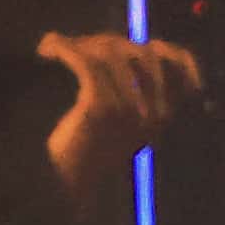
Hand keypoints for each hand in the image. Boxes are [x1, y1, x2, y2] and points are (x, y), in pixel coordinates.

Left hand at [39, 30, 201, 199]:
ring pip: (109, 53)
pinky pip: (86, 62)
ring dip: (79, 44)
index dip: (164, 49)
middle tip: (77, 48)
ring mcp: (128, 110)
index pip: (178, 66)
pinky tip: (47, 49)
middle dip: (105, 42)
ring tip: (57, 49)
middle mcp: (152, 113)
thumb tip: (123, 46)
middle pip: (136, 51)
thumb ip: (132, 91)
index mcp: (161, 116)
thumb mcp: (121, 123)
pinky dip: (63, 48)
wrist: (66, 182)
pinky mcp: (101, 107)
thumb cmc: (88, 151)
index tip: (143, 45)